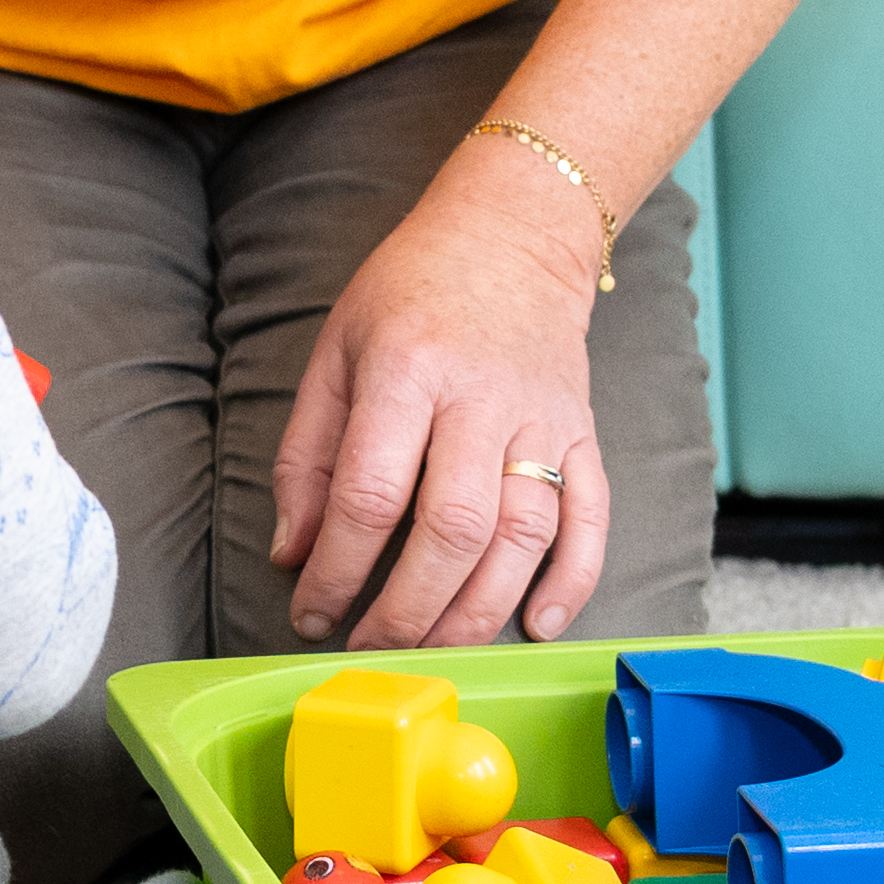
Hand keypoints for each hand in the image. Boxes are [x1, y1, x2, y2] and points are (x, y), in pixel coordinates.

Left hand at [267, 154, 613, 649]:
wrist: (512, 234)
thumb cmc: (410, 293)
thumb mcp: (335, 351)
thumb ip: (307, 454)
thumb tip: (291, 553)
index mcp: (407, 370)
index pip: (370, 493)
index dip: (336, 568)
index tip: (312, 610)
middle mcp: (482, 398)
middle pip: (452, 529)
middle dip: (406, 609)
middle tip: (371, 648)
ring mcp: (543, 418)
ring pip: (523, 537)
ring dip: (476, 611)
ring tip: (433, 650)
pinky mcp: (585, 432)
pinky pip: (591, 518)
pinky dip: (571, 581)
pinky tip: (535, 624)